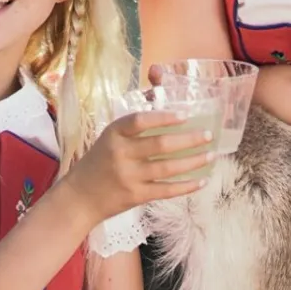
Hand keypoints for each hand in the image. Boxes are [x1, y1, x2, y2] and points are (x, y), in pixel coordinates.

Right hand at [70, 111, 213, 217]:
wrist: (80, 197)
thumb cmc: (99, 162)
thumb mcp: (109, 138)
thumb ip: (134, 122)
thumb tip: (159, 92)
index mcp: (114, 134)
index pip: (140, 120)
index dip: (163, 117)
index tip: (184, 115)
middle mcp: (121, 154)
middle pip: (160, 144)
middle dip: (189, 139)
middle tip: (208, 135)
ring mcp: (129, 177)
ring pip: (168, 168)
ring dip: (193, 161)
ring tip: (211, 155)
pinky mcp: (136, 196)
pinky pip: (167, 190)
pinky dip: (186, 186)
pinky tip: (201, 181)